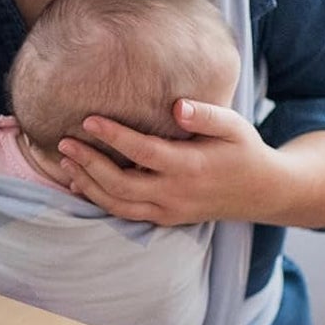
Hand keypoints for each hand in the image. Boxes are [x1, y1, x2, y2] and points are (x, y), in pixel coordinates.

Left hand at [57, 99, 283, 225]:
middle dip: (88, 163)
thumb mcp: (234, 126)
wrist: (262, 192)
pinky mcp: (163, 218)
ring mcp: (168, 210)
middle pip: (121, 184)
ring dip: (87, 183)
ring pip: (117, 204)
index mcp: (191, 167)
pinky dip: (98, 199)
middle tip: (63, 142)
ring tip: (64, 161)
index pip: (143, 152)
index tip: (88, 121)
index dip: (114, 137)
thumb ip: (205, 114)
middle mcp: (176, 193)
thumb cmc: (243, 150)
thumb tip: (177, 106)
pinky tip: (78, 182)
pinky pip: (124, 213)